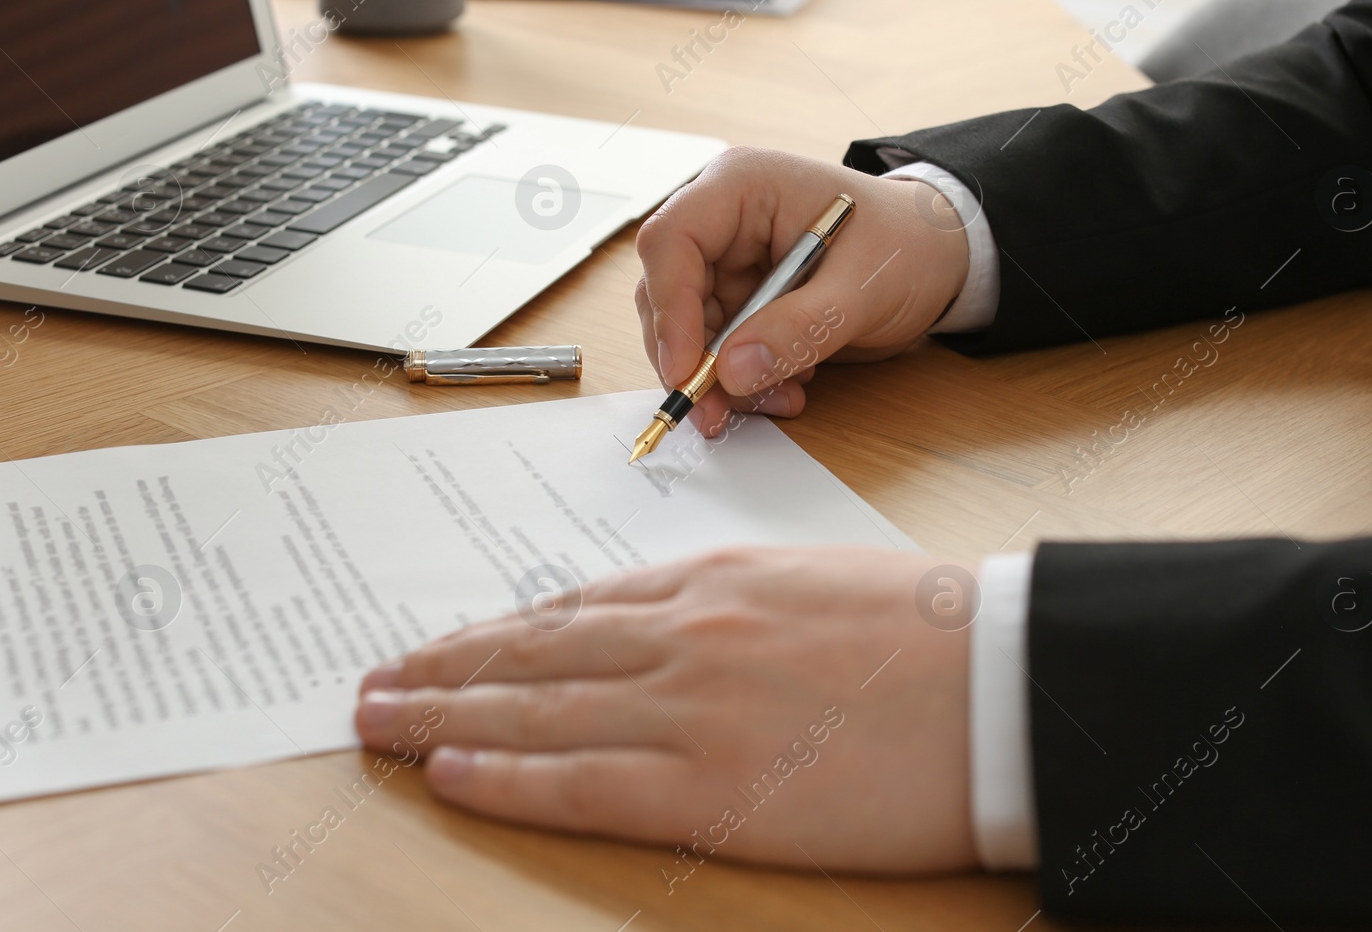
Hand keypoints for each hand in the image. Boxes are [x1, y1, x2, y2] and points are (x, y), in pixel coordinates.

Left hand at [355, 546, 976, 873]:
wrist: (1001, 681)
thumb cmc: (929, 632)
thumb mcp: (817, 583)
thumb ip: (733, 603)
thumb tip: (671, 625)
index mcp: (714, 583)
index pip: (575, 609)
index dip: (500, 634)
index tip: (449, 646)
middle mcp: (682, 635)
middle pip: (532, 655)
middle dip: (443, 670)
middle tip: (371, 683)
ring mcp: (687, 709)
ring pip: (534, 713)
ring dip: (443, 718)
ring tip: (377, 723)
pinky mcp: (707, 788)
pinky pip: (579, 781)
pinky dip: (504, 779)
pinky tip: (448, 775)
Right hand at [633, 146, 970, 433]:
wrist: (938, 257)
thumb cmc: (907, 243)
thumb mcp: (862, 287)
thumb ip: (798, 328)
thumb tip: (733, 371)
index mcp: (742, 186)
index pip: (671, 242)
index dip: (668, 309)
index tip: (686, 370)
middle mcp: (723, 222)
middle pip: (667, 294)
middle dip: (691, 360)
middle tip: (715, 412)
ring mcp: (730, 263)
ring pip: (688, 332)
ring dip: (724, 380)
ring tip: (779, 399)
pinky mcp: (742, 301)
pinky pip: (721, 350)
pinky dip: (745, 381)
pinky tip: (788, 387)